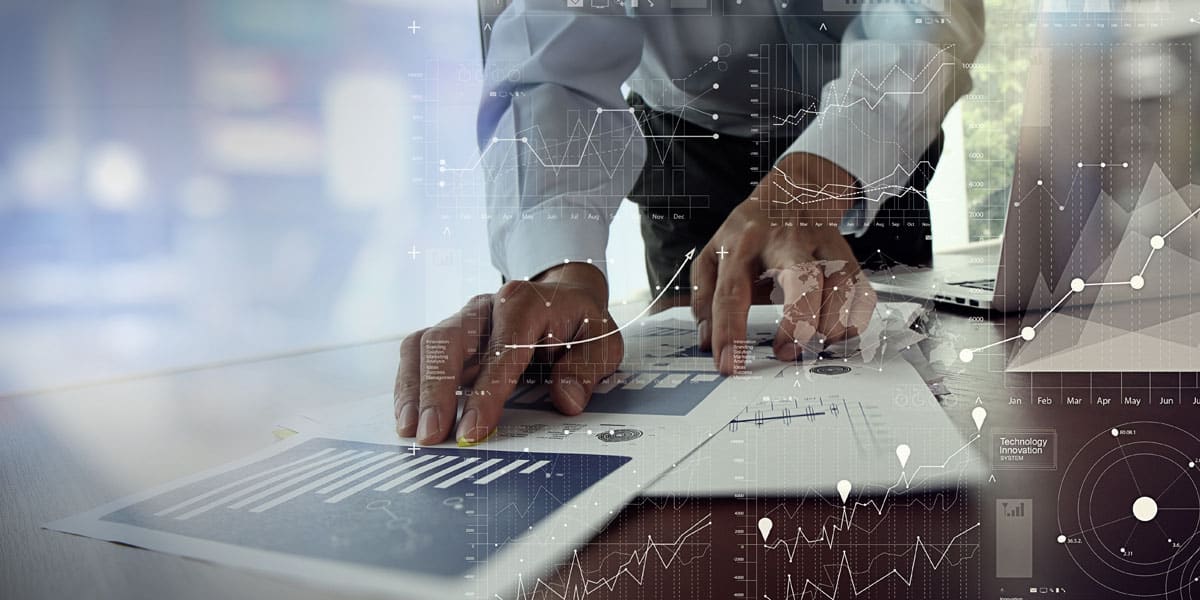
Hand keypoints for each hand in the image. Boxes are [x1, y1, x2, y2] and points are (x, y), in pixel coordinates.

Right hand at [394, 263, 620, 444]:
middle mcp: (486, 306)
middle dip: (435, 390)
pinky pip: (417, 353)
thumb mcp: (602, 342)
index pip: (500, 349)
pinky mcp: (449, 334)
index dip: (484, 392)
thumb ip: (587, 368)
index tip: (472, 431)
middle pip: (447, 340)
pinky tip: (409, 417)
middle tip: (431, 435)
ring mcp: (463, 319)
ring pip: (423, 344)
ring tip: (411, 431)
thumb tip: (566, 400)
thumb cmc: (579, 324)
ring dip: (413, 389)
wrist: (563, 296)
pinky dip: (409, 385)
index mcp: (525, 303)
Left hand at [691, 153, 876, 373]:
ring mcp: (819, 246)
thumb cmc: (751, 230)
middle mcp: (784, 243)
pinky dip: (852, 317)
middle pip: (802, 278)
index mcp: (743, 245)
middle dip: (798, 321)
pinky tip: (836, 334)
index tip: (728, 364)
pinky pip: (858, 288)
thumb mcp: (714, 252)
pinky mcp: (845, 253)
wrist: (794, 189)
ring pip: (838, 284)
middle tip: (786, 351)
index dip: (729, 333)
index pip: (732, 293)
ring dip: (829, 324)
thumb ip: (703, 296)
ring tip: (813, 347)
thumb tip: (707, 340)